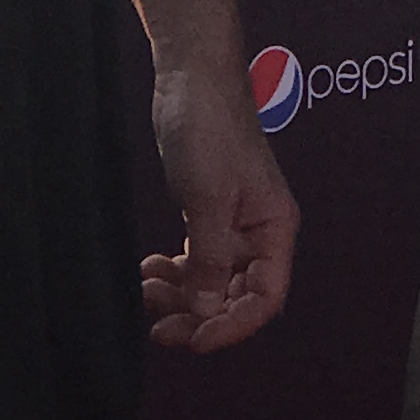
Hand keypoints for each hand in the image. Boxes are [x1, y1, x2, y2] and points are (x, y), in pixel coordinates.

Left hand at [141, 58, 299, 351]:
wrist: (192, 79)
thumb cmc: (210, 128)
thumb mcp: (207, 197)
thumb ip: (209, 257)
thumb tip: (205, 310)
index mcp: (274, 229)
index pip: (264, 298)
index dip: (232, 325)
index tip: (194, 339)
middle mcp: (259, 233)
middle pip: (236, 296)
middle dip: (199, 314)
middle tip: (158, 325)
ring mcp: (233, 225)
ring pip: (211, 282)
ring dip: (181, 295)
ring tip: (145, 290)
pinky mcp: (208, 214)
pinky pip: (196, 259)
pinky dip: (174, 272)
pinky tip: (149, 269)